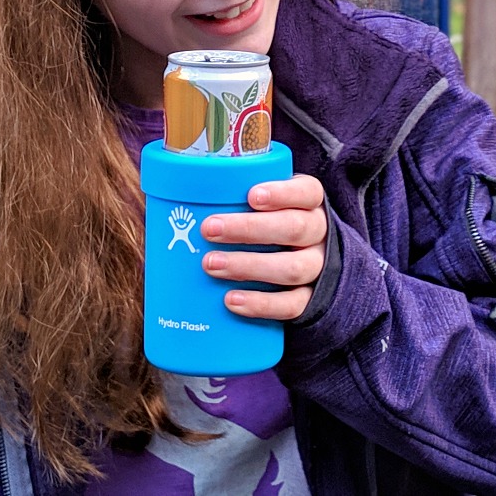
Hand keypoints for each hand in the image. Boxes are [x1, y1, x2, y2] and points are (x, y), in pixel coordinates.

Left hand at [200, 174, 326, 320]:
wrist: (300, 255)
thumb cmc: (267, 217)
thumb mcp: (261, 198)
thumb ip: (235, 190)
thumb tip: (177, 190)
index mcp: (309, 201)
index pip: (307, 192)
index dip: (282, 193)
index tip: (251, 196)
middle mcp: (318, 232)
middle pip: (294, 228)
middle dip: (249, 229)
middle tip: (209, 229)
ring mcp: (316, 266)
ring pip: (292, 268)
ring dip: (248, 266)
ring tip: (210, 264)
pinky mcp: (310, 298)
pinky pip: (293, 305)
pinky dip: (261, 304)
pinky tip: (231, 300)